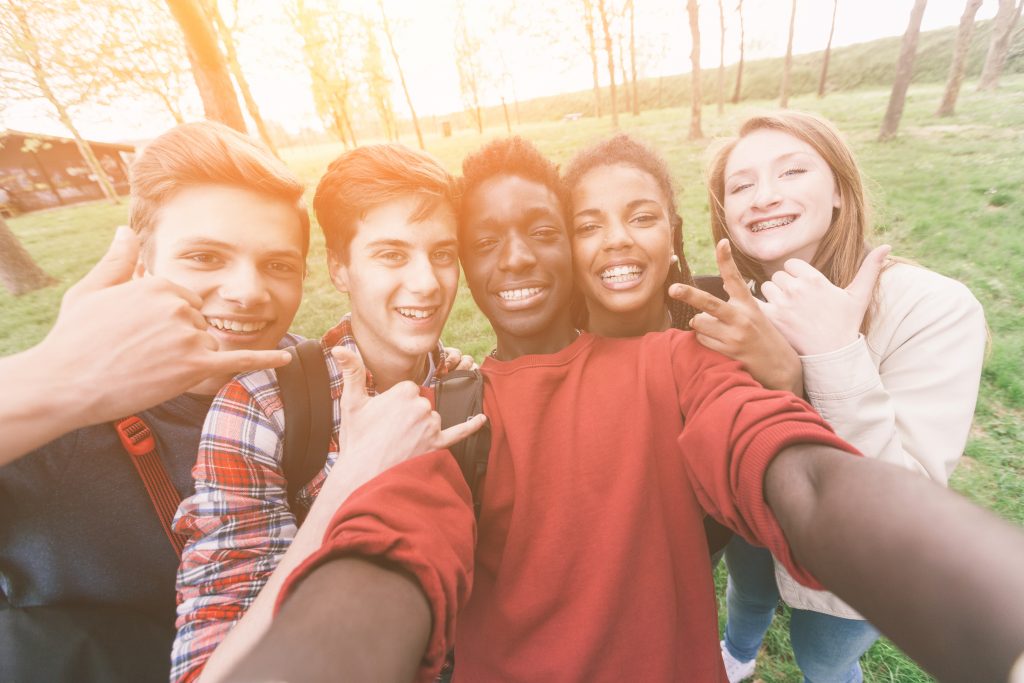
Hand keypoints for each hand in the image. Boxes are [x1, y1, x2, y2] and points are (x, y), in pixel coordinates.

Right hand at [37, 227, 292, 421]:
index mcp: (161, 284)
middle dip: (179, 339)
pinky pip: (239, 359)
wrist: (65, 382)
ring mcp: (189, 335)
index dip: (168, 321)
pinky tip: (286, 358)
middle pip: (199, 322)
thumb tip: (125, 230)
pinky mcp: (194, 366)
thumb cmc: (75, 338)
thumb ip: (118, 260)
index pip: (187, 300)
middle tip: (141, 353)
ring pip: (207, 344)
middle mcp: (179, 305)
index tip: (142, 334)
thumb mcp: (93, 289)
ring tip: (148, 366)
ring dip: (186, 358)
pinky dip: (264, 359)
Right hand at [331, 347, 486, 480]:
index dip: (395, 404)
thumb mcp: (351, 402)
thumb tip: (339, 348)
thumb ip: (351, 371)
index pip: (408, 390)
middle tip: (388, 433)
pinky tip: (482, 420)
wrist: (362, 476)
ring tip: (399, 444)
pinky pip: (459, 433)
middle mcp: (422, 405)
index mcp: (404, 390)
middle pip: (421, 404)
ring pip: (432, 420)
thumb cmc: (357, 440)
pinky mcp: (438, 446)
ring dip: (420, 429)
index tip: (383, 418)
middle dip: (408, 417)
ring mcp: (431, 426)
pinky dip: (471, 426)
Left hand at [668, 239, 802, 393]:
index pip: (735, 278)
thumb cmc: (765, 338)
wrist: (781, 368)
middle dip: (689, 295)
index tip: (722, 243)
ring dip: (700, 325)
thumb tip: (719, 287)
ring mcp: (734, 336)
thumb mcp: (757, 314)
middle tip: (672, 289)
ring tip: (716, 331)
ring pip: (699, 323)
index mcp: (748, 304)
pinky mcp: (728, 351)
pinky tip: (719, 343)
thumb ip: (738, 301)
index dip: (726, 260)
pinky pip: (702, 340)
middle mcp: (741, 318)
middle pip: (709, 302)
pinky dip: (704, 340)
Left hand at [760, 245, 889, 355]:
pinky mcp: (771, 318)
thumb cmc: (846, 325)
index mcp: (814, 279)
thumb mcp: (859, 296)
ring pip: (766, 288)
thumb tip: (887, 246)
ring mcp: (782, 304)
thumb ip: (870, 269)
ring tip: (785, 311)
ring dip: (772, 297)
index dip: (795, 275)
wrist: (833, 355)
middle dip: (783, 286)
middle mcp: (796, 288)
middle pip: (777, 276)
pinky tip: (768, 315)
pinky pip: (755, 302)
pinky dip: (758, 307)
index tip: (802, 288)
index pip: (791, 264)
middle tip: (794, 302)